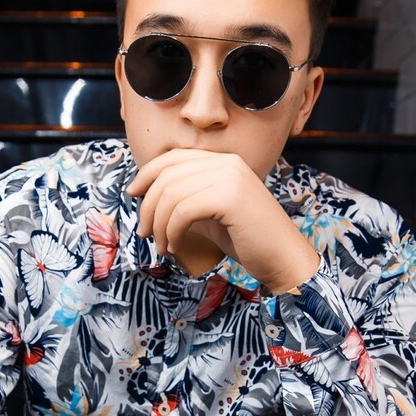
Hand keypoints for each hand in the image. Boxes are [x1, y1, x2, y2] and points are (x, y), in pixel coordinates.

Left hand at [126, 149, 319, 291]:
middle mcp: (227, 163)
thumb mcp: (212, 213)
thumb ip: (188, 199)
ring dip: (159, 224)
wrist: (282, 258)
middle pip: (167, 176)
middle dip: (148, 206)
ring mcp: (230, 177)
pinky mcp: (230, 197)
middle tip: (145, 232)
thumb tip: (149, 198)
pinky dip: (171, 231)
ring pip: (171, 194)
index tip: (133, 194)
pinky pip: (182, 211)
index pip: (173, 158)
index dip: (147, 174)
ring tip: (161, 246)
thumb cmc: (248, 240)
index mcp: (224, 161)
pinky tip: (175, 246)